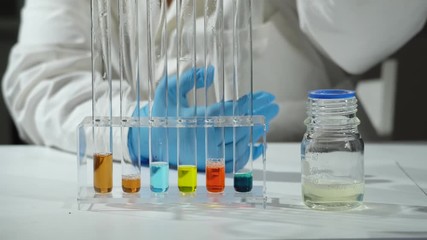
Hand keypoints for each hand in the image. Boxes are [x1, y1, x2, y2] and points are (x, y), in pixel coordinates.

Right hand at [128, 67, 278, 171]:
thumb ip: (186, 78)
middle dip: (259, 116)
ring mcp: (208, 157)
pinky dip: (249, 153)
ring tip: (268, 119)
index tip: (265, 96)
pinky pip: (234, 162)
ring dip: (256, 131)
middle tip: (274, 106)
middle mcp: (204, 142)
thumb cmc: (161, 116)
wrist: (150, 144)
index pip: (229, 113)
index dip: (249, 104)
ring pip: (239, 145)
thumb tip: (211, 70)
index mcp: (195, 123)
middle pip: (239, 128)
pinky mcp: (209, 166)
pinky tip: (259, 143)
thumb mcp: (167, 92)